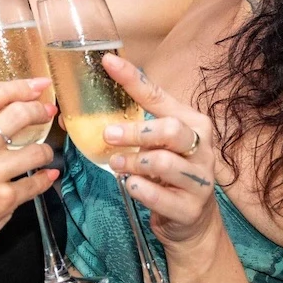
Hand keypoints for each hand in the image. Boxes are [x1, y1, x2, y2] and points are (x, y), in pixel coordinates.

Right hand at [0, 78, 58, 276]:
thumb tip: (16, 107)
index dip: (22, 85)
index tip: (41, 84)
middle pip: (19, 114)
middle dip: (41, 110)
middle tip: (49, 112)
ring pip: (36, 150)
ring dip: (46, 151)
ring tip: (43, 155)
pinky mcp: (5, 199)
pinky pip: (37, 182)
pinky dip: (45, 179)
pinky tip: (45, 177)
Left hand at [100, 53, 223, 255]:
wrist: (192, 220)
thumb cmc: (170, 174)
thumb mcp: (156, 144)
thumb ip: (133, 125)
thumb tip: (80, 111)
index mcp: (192, 123)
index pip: (159, 96)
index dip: (133, 79)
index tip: (108, 62)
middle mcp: (202, 147)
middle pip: (169, 130)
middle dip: (135, 132)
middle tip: (109, 135)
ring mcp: (200, 179)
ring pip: (165, 163)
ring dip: (134, 162)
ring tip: (117, 164)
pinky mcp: (191, 207)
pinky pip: (161, 196)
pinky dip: (140, 189)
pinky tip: (130, 185)